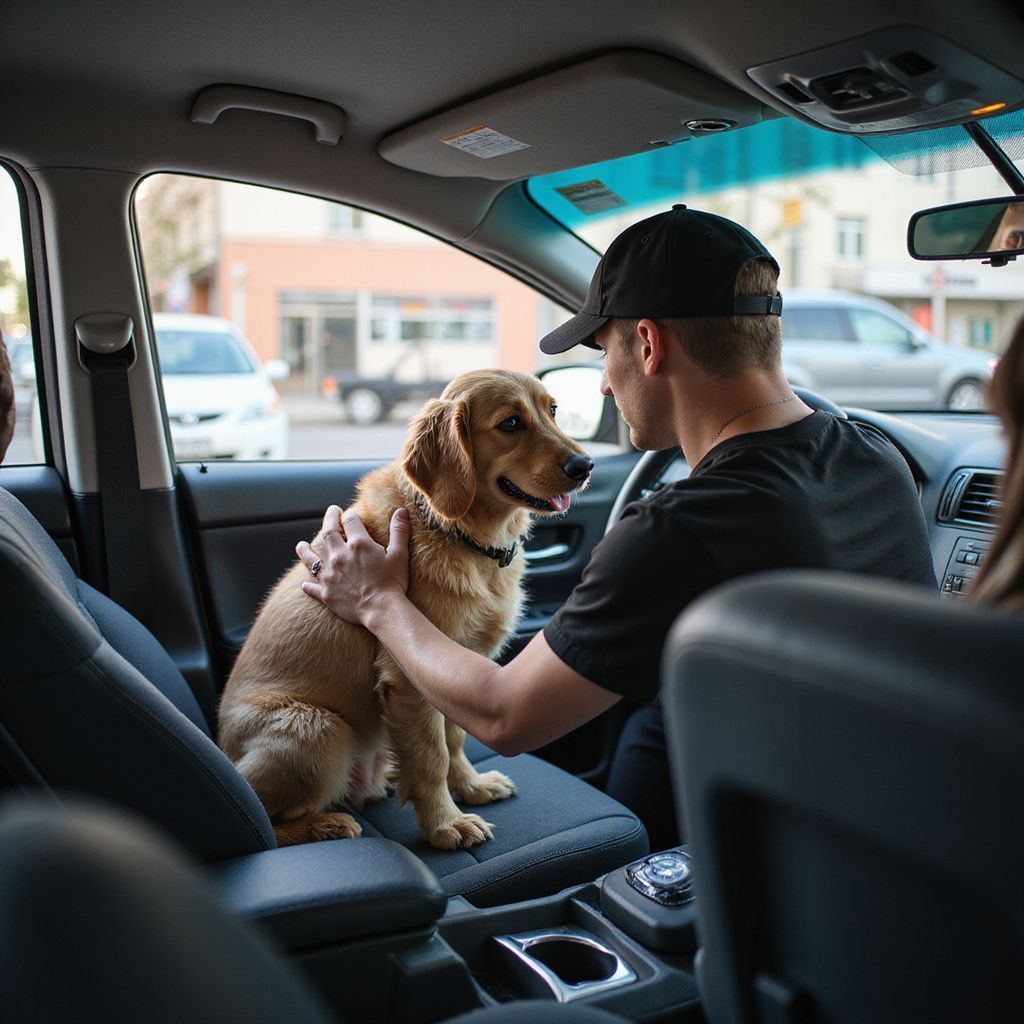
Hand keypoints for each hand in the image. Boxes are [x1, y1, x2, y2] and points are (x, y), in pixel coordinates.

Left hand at [297, 504, 410, 625]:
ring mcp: (330, 575)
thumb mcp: (399, 554)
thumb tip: (401, 511)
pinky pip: (312, 587)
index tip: (351, 514)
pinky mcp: (326, 593)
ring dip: (305, 550)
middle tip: (331, 513)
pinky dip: (308, 585)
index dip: (351, 515)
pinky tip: (305, 584)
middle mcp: (339, 556)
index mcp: (358, 544)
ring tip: (301, 545)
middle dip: (329, 520)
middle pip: (328, 532)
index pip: (350, 520)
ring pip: (311, 558)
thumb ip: (399, 531)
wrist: (381, 610)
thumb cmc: (392, 582)